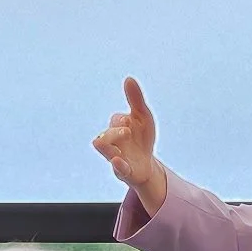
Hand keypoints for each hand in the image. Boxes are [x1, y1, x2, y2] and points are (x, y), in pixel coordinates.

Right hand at [93, 76, 168, 217]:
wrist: (147, 165)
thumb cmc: (141, 139)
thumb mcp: (143, 117)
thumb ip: (135, 99)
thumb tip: (128, 78)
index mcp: (117, 128)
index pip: (116, 120)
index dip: (122, 119)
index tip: (130, 120)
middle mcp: (113, 142)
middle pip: (106, 134)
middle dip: (116, 131)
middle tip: (127, 131)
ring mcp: (117, 157)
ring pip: (104, 149)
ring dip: (108, 144)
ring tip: (111, 140)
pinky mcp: (124, 172)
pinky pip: (118, 169)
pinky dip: (118, 164)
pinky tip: (118, 160)